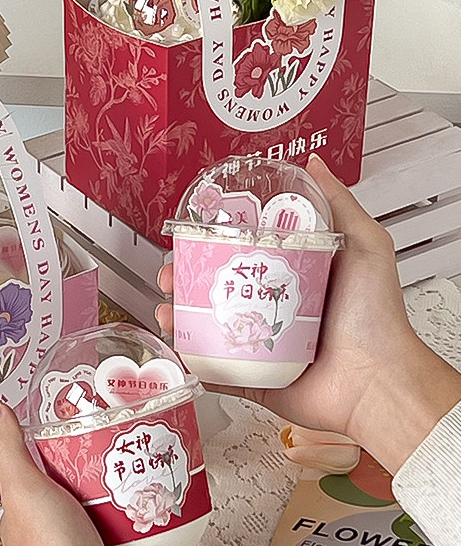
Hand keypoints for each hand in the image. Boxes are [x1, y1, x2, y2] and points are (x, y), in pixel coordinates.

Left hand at [0, 399, 167, 545]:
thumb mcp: (24, 493)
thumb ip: (9, 450)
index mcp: (31, 513)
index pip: (44, 464)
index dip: (63, 439)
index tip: (86, 416)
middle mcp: (61, 532)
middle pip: (87, 482)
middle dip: (108, 461)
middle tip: (128, 437)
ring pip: (120, 506)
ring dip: (138, 487)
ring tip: (153, 461)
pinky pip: (149, 536)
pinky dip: (163, 521)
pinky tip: (172, 501)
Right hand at [157, 154, 460, 474]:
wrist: (376, 381)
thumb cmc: (376, 315)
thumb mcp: (365, 244)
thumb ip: (339, 203)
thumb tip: (314, 164)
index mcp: (292, 277)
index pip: (243, 253)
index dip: (213, 244)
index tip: (192, 236)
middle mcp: (273, 308)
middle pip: (217, 288)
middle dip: (185, 279)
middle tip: (171, 274)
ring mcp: (260, 344)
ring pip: (207, 326)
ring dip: (180, 316)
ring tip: (168, 310)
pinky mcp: (254, 377)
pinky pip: (213, 367)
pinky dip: (190, 358)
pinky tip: (177, 344)